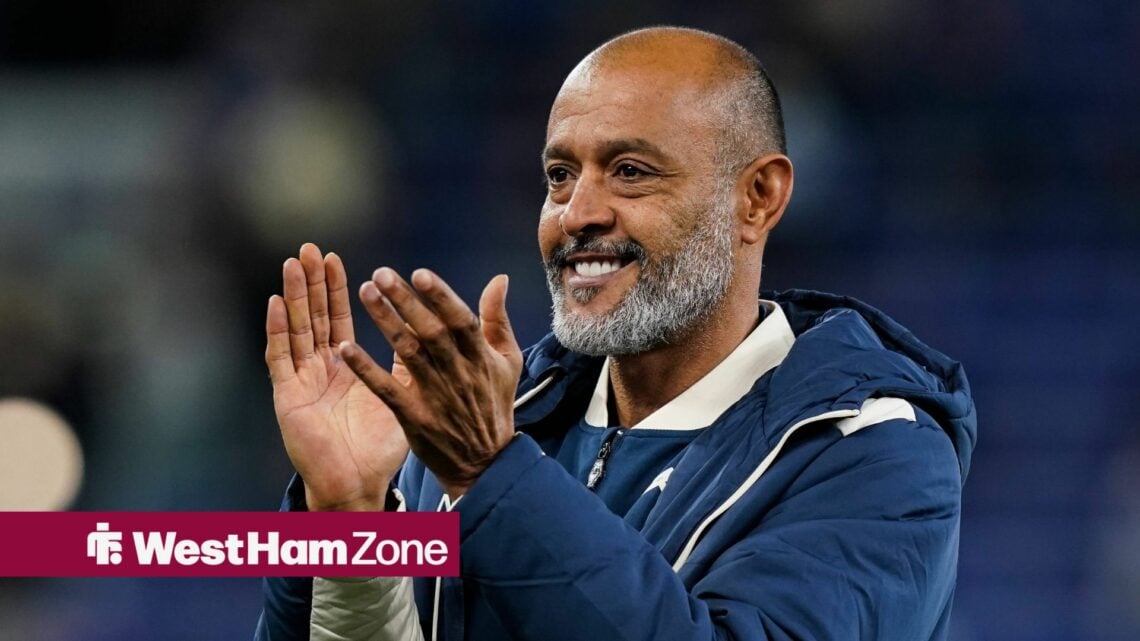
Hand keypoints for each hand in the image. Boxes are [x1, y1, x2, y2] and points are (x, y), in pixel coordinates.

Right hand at [265, 244, 409, 511]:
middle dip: (311, 282)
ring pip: (295, 328)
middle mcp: (319, 369)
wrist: (360, 485)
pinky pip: (280, 358)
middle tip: (309, 248)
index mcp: (344, 367)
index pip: (337, 318)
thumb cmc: (379, 447)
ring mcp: (301, 381)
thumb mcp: (399, 394)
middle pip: (313, 316)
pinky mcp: (289, 396)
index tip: (335, 258)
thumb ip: (407, 362)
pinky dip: (277, 330)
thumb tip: (429, 329)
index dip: (336, 289)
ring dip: (293, 295)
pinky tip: (276, 302)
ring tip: (294, 263)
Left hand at [337, 268, 523, 497]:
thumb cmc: (494, 403)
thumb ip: (498, 319)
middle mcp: (459, 374)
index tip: (419, 273)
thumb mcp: (507, 360)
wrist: (484, 461)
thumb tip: (499, 279)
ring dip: (385, 322)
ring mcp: (436, 397)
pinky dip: (366, 369)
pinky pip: (387, 390)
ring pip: (408, 353)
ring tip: (365, 293)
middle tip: (380, 274)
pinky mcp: (415, 418)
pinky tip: (345, 348)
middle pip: (431, 332)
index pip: (461, 321)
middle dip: (406, 301)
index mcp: (481, 357)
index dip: (441, 297)